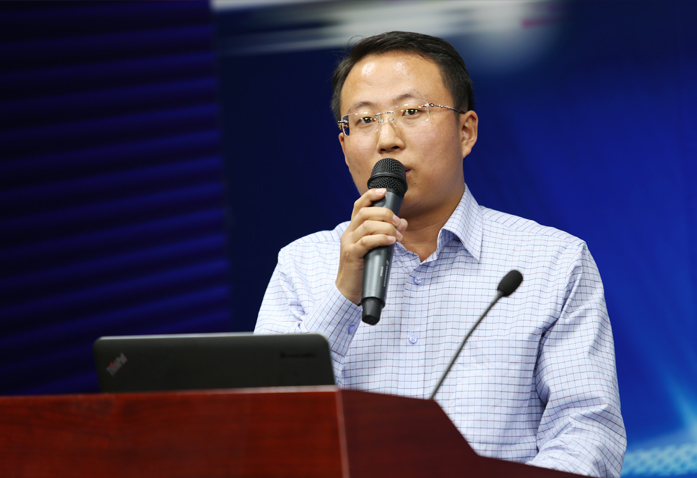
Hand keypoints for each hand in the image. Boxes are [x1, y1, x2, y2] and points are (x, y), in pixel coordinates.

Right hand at [336, 188, 407, 304]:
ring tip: (396, 235)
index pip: (358, 206)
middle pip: (364, 213)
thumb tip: (403, 222)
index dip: (370, 195)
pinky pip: (367, 241)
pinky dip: (381, 238)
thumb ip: (388, 233)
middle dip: (384, 213)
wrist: (349, 289)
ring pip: (366, 225)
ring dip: (386, 227)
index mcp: (353, 229)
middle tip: (397, 222)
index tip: (383, 191)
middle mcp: (349, 233)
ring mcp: (349, 243)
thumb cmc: (364, 268)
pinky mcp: (352, 254)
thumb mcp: (377, 248)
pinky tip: (391, 241)